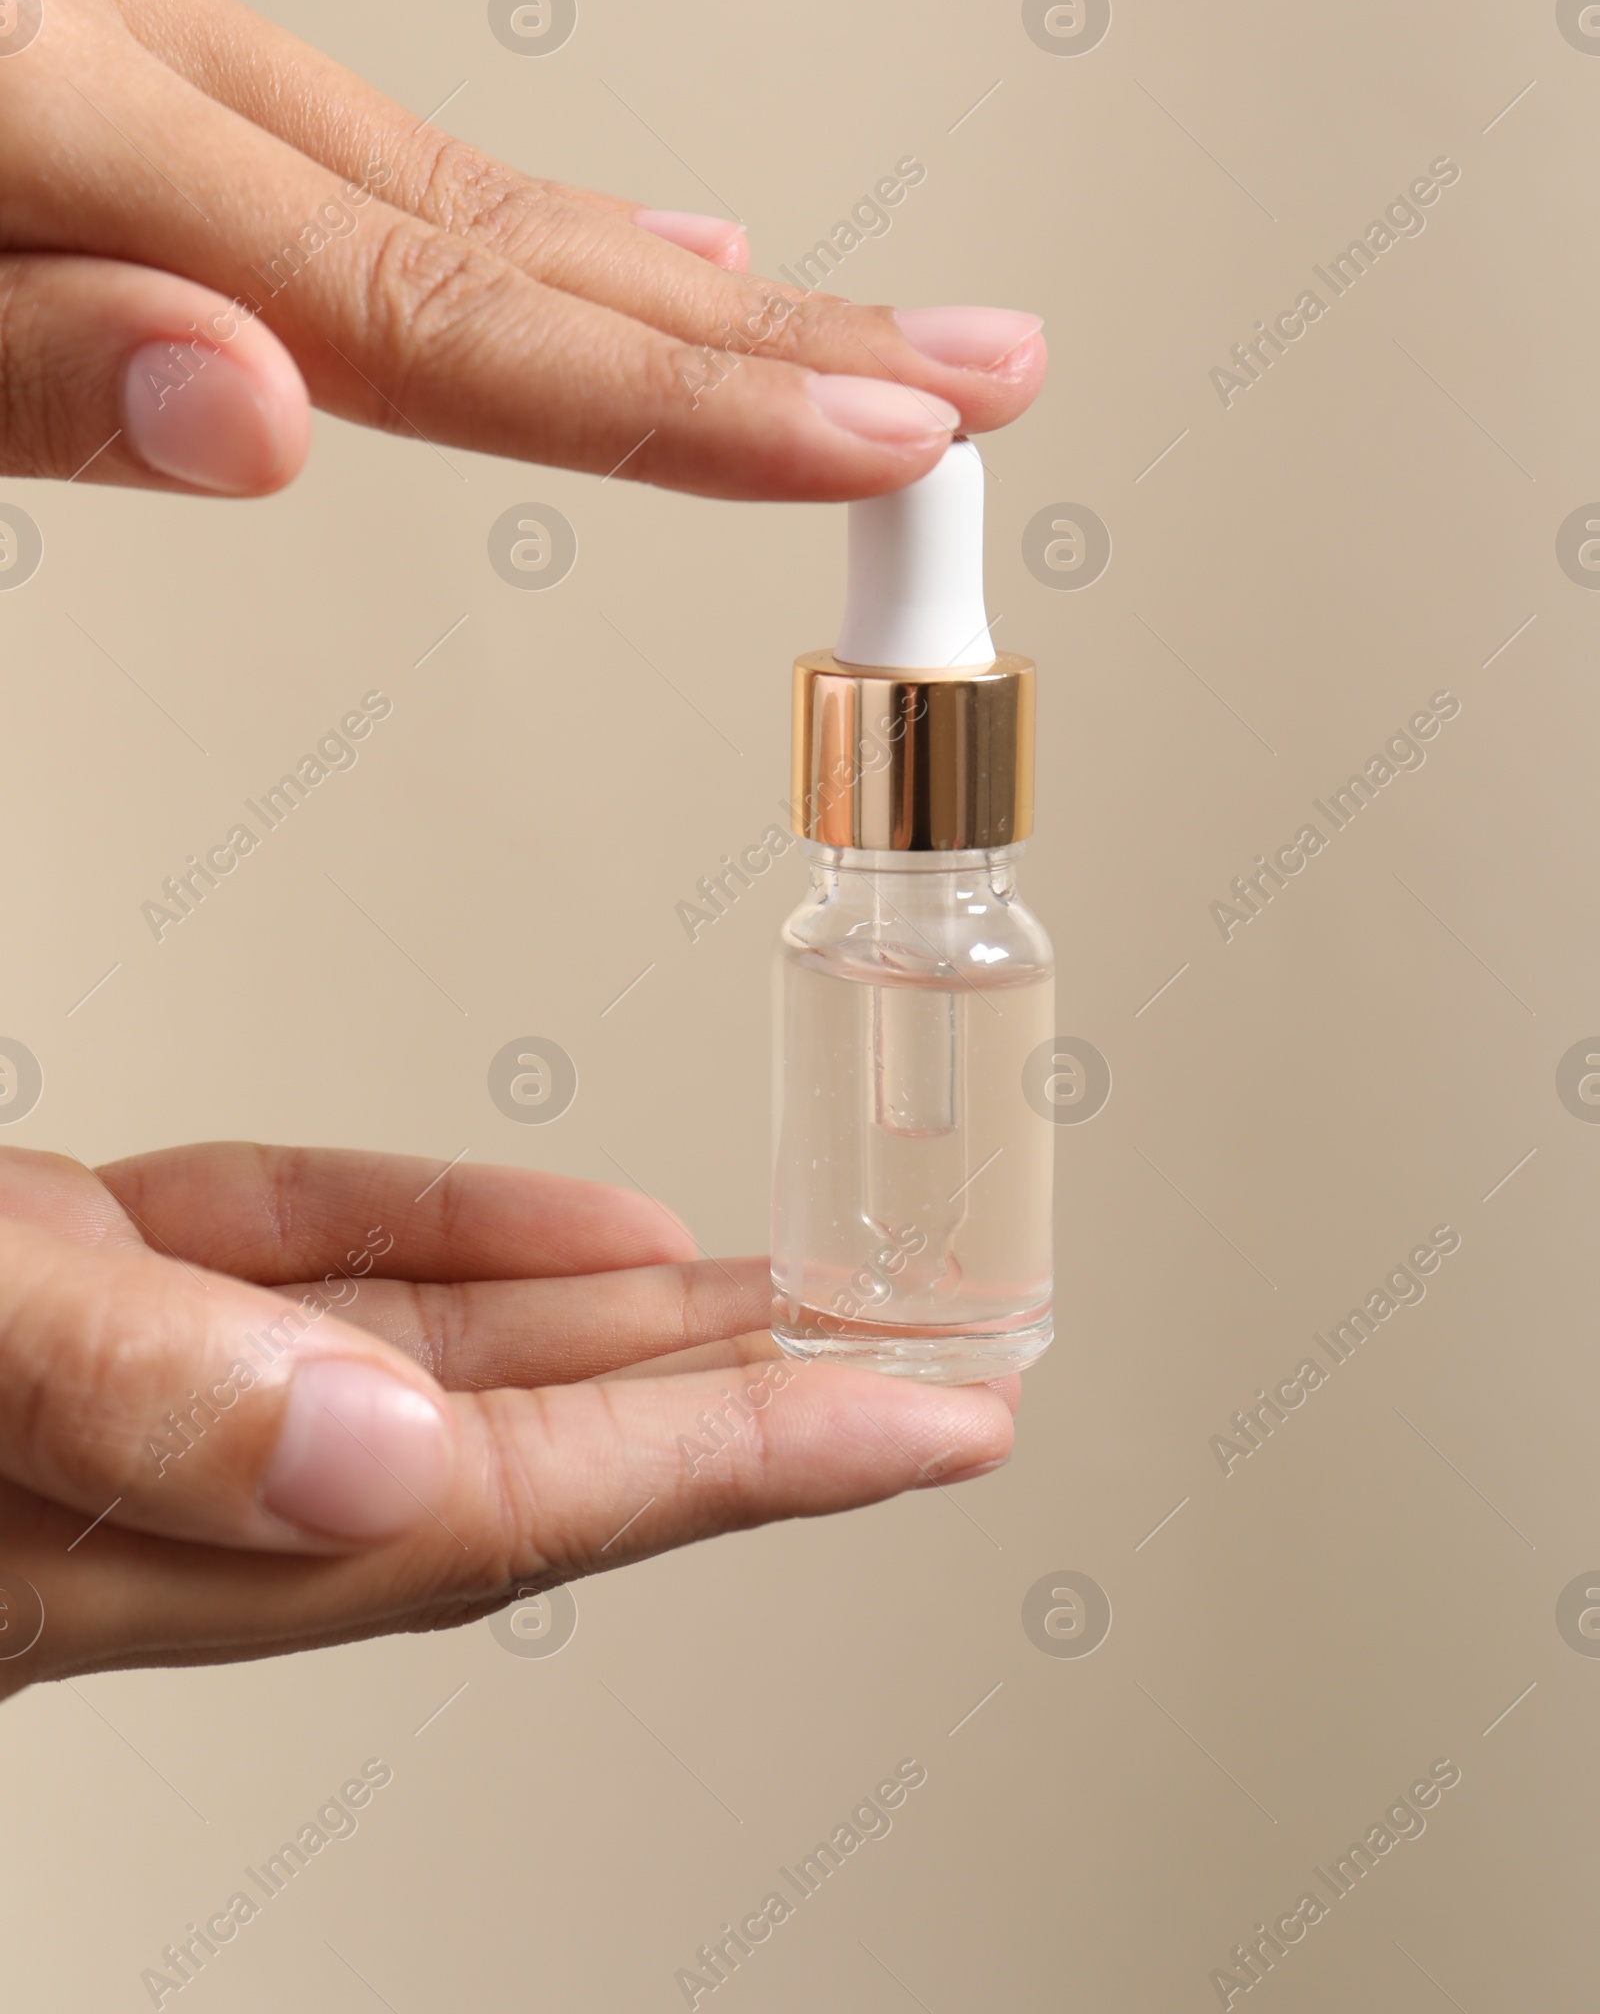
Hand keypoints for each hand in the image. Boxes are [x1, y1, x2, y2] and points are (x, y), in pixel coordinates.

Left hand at [0, 0, 1044, 504]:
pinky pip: (339, 126)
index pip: (433, 302)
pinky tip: (588, 242)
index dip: (671, 397)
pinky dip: (492, 209)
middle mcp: (100, 15)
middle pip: (498, 217)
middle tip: (973, 374)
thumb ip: (21, 357)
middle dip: (758, 329)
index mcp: (36, 94)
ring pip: (435, 163)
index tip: (879, 438)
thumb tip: (259, 417)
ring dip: (651, 274)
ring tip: (830, 331)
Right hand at [0, 1142, 1015, 1694]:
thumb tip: (369, 1450)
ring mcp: (131, 1387)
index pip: (516, 1504)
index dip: (749, 1465)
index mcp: (130, 1538)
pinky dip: (444, 1234)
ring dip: (622, 1324)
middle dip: (739, 1413)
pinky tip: (570, 1229)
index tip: (934, 1429)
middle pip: (519, 1460)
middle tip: (923, 1373)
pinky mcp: (90, 1289)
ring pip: (434, 1359)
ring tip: (795, 1301)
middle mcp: (160, 1486)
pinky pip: (312, 1264)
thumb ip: (126, 1390)